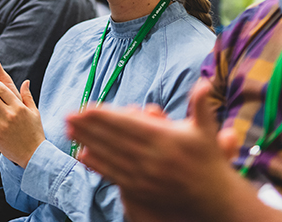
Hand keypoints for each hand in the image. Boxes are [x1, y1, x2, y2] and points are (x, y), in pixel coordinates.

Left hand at [67, 80, 281, 221]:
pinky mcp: (140, 189)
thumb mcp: (207, 130)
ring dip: (87, 141)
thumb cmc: (208, 160)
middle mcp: (152, 157)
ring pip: (109, 155)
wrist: (213, 198)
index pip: (128, 124)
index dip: (106, 115)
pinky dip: (96, 164)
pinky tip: (82, 154)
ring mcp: (144, 175)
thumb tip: (204, 82)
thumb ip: (201, 105)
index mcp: (165, 139)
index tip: (87, 107)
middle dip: (89, 126)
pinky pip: (113, 174)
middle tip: (69, 115)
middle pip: (113, 138)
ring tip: (70, 130)